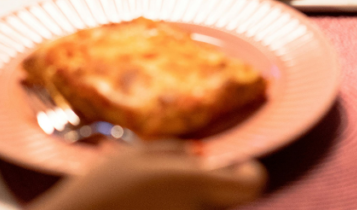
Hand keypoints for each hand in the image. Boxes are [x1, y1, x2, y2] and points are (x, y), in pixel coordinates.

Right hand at [29, 141, 266, 209]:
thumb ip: (173, 152)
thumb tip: (197, 155)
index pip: (251, 184)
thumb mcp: (137, 155)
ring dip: (179, 197)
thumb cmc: (104, 187)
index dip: (248, 172)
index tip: (236, 165)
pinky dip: (164, 208)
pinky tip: (136, 207)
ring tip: (141, 192)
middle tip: (169, 176)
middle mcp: (196, 208)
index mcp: (194, 181)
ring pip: (195, 205)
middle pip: (220, 196)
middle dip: (203, 184)